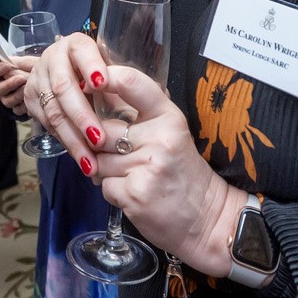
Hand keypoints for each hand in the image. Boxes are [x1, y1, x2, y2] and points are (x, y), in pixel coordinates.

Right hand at [0, 50, 33, 111]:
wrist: (39, 75)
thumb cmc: (25, 66)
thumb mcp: (18, 60)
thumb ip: (4, 58)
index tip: (8, 65)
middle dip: (9, 84)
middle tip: (21, 77)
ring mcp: (5, 98)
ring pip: (7, 101)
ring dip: (17, 94)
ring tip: (26, 86)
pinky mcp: (15, 107)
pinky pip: (17, 109)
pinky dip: (23, 105)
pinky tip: (30, 98)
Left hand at [25, 35, 243, 273]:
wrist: (208, 219)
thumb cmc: (183, 176)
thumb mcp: (170, 136)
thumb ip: (140, 116)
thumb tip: (98, 91)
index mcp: (169, 117)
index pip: (133, 83)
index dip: (106, 77)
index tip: (90, 80)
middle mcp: (160, 138)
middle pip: (102, 129)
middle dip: (98, 144)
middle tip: (117, 155)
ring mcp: (147, 166)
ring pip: (98, 160)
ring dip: (104, 171)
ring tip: (131, 178)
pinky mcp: (136, 193)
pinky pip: (104, 186)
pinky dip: (112, 192)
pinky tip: (133, 193)